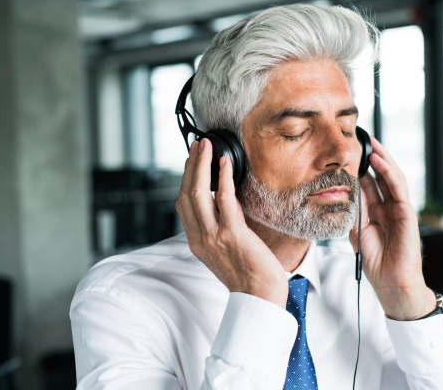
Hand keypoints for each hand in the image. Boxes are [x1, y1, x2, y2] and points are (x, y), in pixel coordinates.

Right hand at [176, 138, 288, 308]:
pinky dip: (222, 178)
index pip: (183, 204)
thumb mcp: (225, 251)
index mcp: (197, 242)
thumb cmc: (249, 276)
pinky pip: (224, 200)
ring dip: (201, 165)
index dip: (185, 179)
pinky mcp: (232, 234)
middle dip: (190, 166)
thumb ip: (220, 229)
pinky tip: (224, 163)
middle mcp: (200, 238)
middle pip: (186, 194)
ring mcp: (214, 236)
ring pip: (198, 193)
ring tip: (206, 146)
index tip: (192, 160)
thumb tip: (225, 204)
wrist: (259, 298)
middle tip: (196, 145)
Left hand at [349, 137, 435, 320]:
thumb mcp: (357, 232)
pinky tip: (379, 160)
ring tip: (370, 142)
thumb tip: (344, 190)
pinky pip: (398, 188)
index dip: (359, 166)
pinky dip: (389, 172)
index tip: (347, 152)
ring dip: (381, 157)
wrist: (391, 283)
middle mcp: (388, 206)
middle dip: (371, 156)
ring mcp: (399, 208)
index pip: (368, 182)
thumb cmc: (376, 262)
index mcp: (377, 211)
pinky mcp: (407, 213)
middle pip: (380, 175)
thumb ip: (353, 211)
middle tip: (359, 138)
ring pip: (391, 176)